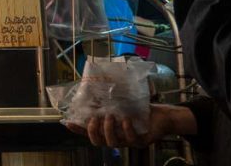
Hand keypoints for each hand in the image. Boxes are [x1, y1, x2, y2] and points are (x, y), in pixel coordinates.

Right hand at [65, 104, 189, 147]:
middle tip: (96, 118)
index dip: (79, 130)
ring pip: (112, 142)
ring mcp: (127, 142)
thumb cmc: (140, 110)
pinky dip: (126, 129)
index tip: (68, 122)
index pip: (89, 132)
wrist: (162, 116)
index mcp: (109, 130)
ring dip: (109, 129)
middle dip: (94, 131)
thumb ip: (108, 101)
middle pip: (98, 142)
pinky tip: (126, 119)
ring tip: (111, 116)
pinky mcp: (140, 142)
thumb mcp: (122, 104)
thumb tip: (93, 89)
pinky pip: (129, 139)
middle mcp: (116, 138)